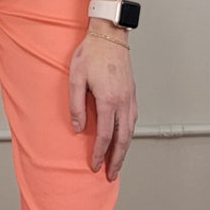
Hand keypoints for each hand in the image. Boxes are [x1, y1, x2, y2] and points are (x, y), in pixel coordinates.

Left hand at [69, 27, 136, 180]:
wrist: (109, 35)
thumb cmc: (91, 53)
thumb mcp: (76, 78)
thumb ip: (76, 105)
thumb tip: (78, 128)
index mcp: (109, 100)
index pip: (104, 135)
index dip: (99, 153)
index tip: (94, 165)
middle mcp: (123, 102)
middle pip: (123, 139)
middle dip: (117, 159)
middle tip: (111, 174)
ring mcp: (130, 98)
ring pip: (131, 131)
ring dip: (125, 149)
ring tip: (118, 162)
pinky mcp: (132, 93)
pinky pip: (133, 120)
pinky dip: (129, 134)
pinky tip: (124, 138)